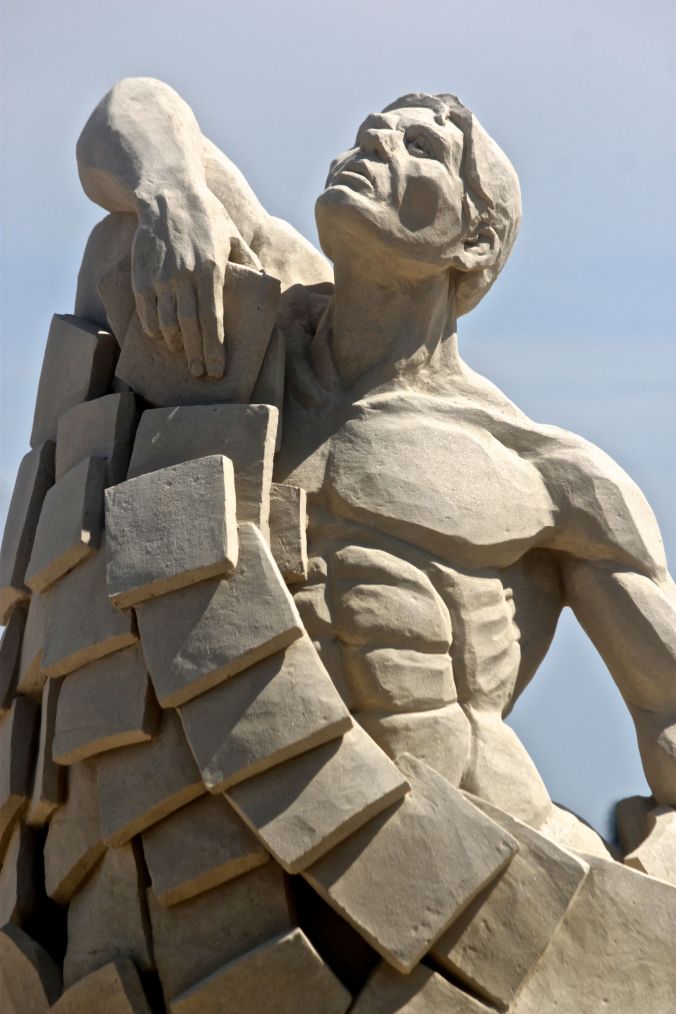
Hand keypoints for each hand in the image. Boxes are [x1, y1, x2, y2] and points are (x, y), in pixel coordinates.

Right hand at [131, 186, 260, 377]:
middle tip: (200, 374)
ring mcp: (160, 277)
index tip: (217, 370)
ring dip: (176, 343)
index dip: (214, 348)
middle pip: (190, 327)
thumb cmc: (205, 215)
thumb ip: (246, 260)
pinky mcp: (141, 276)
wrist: (166, 194)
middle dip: (196, 355)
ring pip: (166, 322)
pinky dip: (153, 328)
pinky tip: (162, 336)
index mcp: (211, 270)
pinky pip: (147, 312)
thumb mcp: (232, 234)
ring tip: (184, 356)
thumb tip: (262, 280)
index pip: (213, 319)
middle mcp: (184, 277)